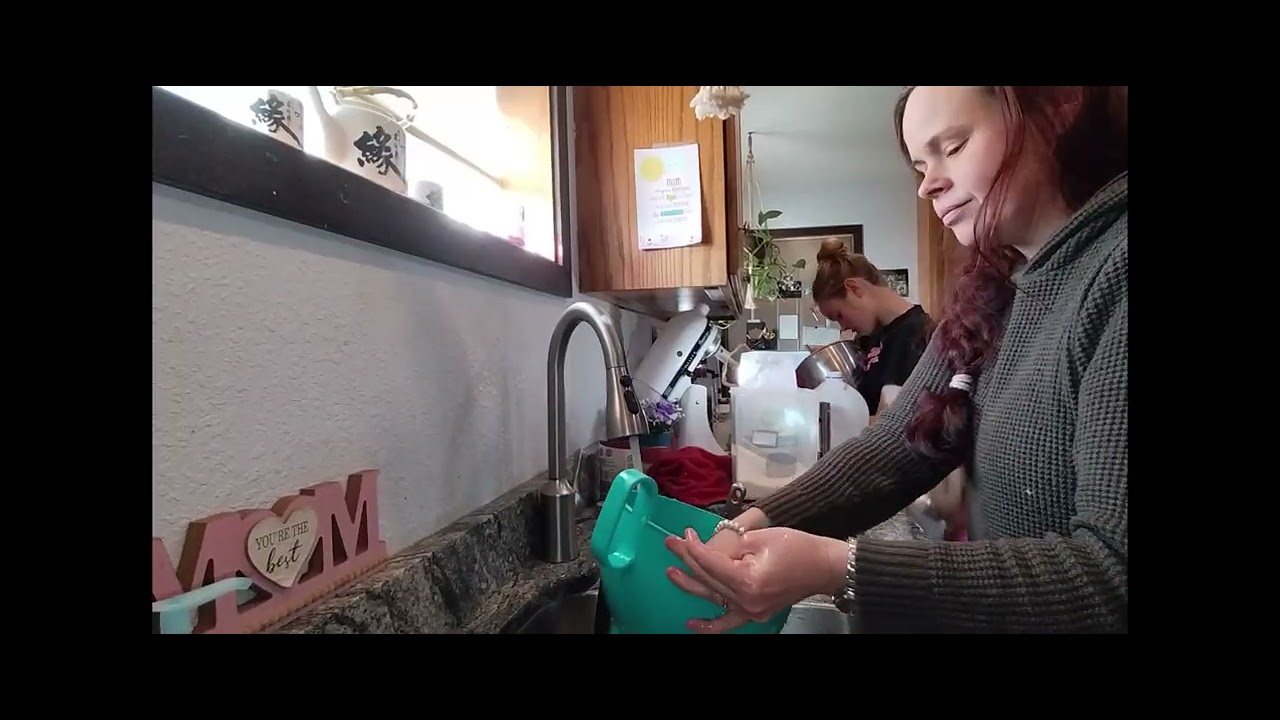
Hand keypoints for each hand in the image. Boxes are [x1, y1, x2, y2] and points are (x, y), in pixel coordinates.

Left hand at [664, 527, 848, 633]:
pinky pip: (729, 621)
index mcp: (747, 580)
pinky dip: (711, 625)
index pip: (710, 564)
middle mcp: (746, 600)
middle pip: (709, 579)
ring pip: (713, 597)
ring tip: (671, 572)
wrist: (823, 566)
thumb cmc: (796, 547)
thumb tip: (706, 550)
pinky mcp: (755, 614)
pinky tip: (692, 624)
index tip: (684, 534)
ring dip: (691, 585)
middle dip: (688, 559)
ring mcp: (751, 611)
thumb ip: (730, 547)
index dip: (694, 548)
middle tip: (671, 544)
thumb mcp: (760, 537)